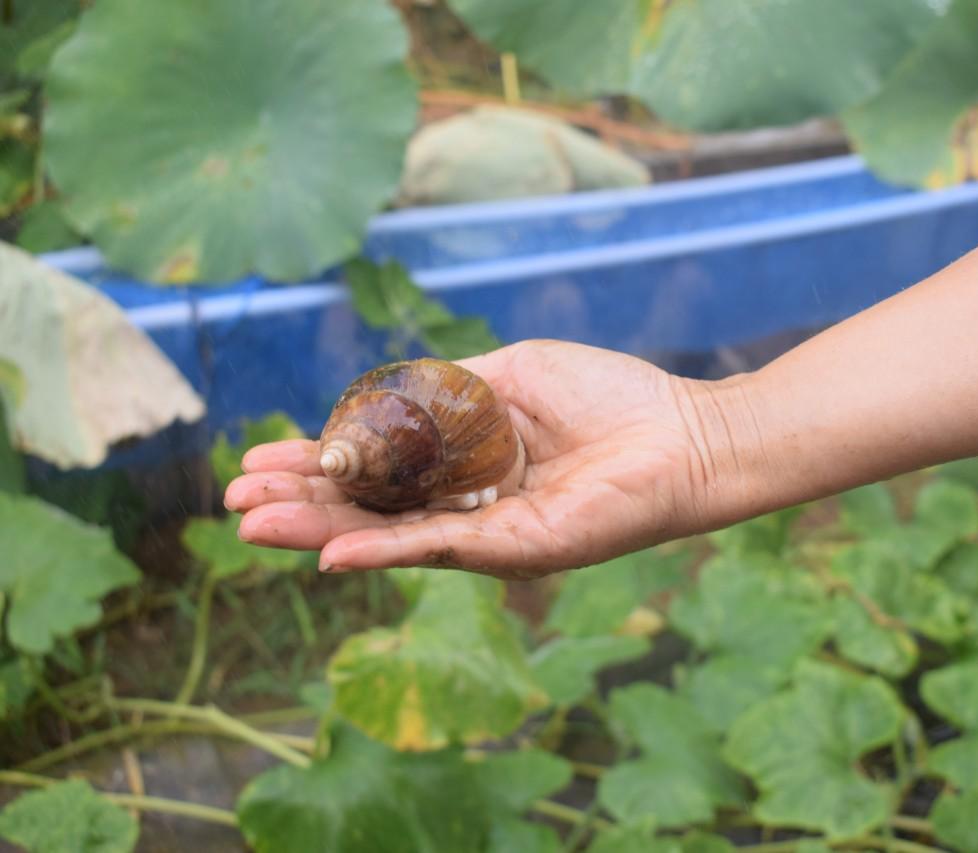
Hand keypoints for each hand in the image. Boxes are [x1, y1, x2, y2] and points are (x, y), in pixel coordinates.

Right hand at [224, 340, 734, 579]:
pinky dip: (383, 551)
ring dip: (320, 531)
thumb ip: (448, 390)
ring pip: (390, 534)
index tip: (259, 456)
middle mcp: (469, 506)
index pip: (379, 467)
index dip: (320, 462)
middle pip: (370, 506)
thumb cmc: (611, 397)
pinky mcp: (518, 551)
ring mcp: (489, 534)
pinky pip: (440, 550)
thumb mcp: (511, 375)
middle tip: (234, 497)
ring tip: (252, 524)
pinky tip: (331, 553)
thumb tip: (381, 397)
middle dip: (301, 502)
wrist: (684, 432)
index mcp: (467, 464)